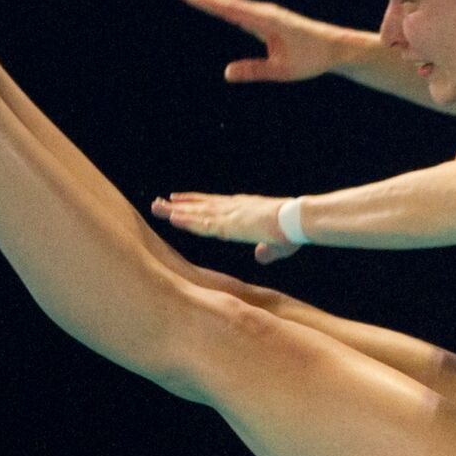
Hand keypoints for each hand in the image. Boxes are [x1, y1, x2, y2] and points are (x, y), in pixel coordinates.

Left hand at [151, 193, 301, 263]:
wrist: (298, 220)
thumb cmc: (293, 231)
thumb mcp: (278, 245)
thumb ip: (266, 251)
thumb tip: (260, 256)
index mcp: (245, 209)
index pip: (215, 205)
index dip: (196, 202)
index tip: (179, 199)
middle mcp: (234, 208)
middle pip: (201, 205)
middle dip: (180, 205)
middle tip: (159, 201)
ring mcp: (230, 215)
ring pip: (197, 213)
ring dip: (176, 211)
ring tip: (156, 207)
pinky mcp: (230, 225)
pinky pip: (203, 224)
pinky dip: (187, 221)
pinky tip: (172, 218)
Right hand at [174, 0, 348, 82]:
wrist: (335, 47)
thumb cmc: (311, 58)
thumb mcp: (282, 70)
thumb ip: (254, 70)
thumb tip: (226, 72)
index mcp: (266, 20)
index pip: (230, 9)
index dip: (207, 1)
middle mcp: (264, 13)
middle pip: (228, 3)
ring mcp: (266, 14)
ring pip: (234, 5)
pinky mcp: (269, 19)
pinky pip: (243, 10)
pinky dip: (226, 6)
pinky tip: (218, 7)